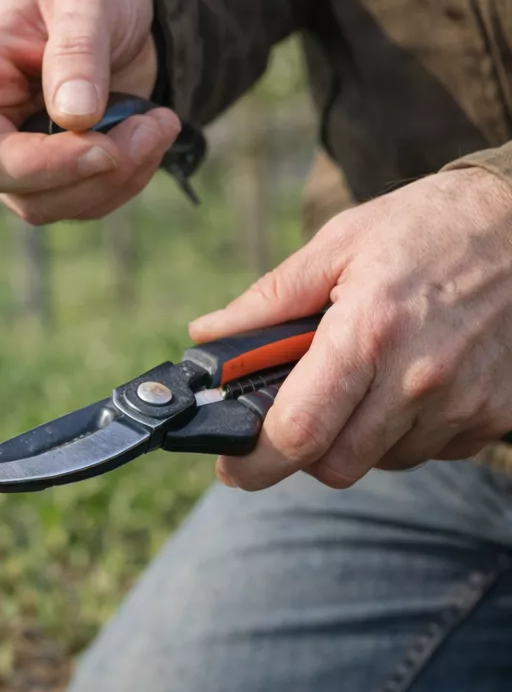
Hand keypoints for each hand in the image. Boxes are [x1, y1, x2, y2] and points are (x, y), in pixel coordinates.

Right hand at [0, 0, 181, 222]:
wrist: (125, 12)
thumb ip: (78, 50)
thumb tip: (73, 118)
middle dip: (69, 166)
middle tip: (139, 132)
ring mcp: (13, 156)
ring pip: (44, 203)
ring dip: (114, 173)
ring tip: (158, 120)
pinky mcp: (51, 180)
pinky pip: (82, 205)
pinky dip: (128, 180)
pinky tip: (151, 134)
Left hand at [191, 167, 511, 490]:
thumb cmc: (428, 226)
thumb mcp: (338, 243)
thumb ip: (269, 300)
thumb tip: (208, 335)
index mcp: (368, 334)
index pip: (300, 432)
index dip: (255, 458)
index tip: (231, 462)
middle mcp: (420, 379)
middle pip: (337, 465)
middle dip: (301, 450)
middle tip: (292, 415)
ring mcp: (464, 403)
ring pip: (382, 461)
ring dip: (356, 438)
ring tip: (359, 380)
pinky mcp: (496, 415)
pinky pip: (431, 450)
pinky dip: (404, 431)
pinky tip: (404, 382)